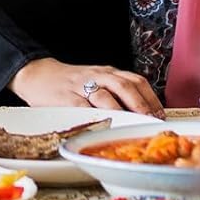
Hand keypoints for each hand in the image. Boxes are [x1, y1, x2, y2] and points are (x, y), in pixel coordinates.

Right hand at [10, 57, 163, 115]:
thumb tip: (143, 111)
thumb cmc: (72, 82)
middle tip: (151, 121)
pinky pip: (83, 108)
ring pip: (106, 96)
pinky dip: (95, 117)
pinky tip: (105, 126)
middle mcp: (99, 76)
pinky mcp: (66, 98)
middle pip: (126, 87)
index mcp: (109, 72)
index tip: (161, 114)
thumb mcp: (98, 80)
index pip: (136, 81)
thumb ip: (116, 91)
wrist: (39, 74)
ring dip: (122, 111)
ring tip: (133, 125)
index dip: (151, 97)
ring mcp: (82, 86)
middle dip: (141, 105)